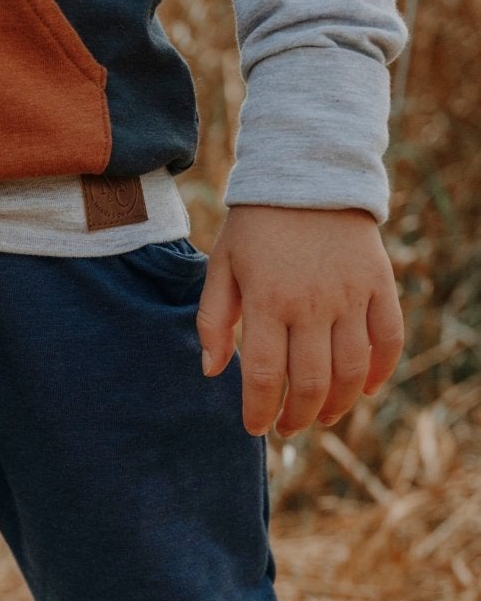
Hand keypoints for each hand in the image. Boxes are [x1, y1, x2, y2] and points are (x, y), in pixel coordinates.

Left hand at [197, 206, 403, 436]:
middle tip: (287, 427)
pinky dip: (380, 371)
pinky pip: (388, 339)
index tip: (255, 428)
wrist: (309, 173)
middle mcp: (311, 303)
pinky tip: (363, 389)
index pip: (264, 376)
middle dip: (297, 416)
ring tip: (322, 417)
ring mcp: (350, 295)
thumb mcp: (221, 266)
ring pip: (351, 370)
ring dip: (337, 404)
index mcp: (267, 301)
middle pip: (310, 382)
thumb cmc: (257, 225)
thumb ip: (213, 320)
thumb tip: (211, 371)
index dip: (259, 411)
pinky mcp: (378, 284)